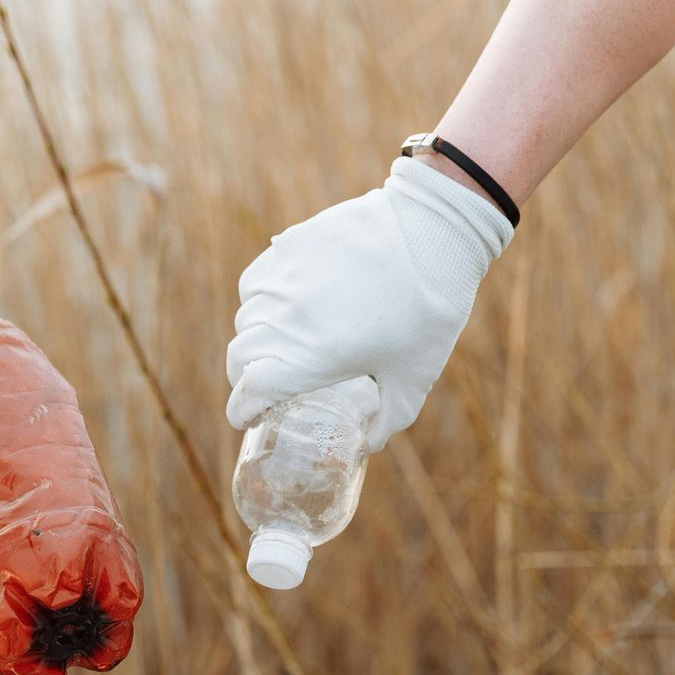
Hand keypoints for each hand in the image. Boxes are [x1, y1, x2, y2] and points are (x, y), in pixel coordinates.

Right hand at [226, 158, 511, 449]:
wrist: (434, 229)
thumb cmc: (430, 310)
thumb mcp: (415, 376)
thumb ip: (389, 419)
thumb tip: (367, 445)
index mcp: (310, 358)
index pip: (249, 391)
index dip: (241, 410)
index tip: (246, 418)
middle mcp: (286, 320)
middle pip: (239, 357)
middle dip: (244, 379)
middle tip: (261, 387)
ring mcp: (283, 280)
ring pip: (246, 319)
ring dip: (252, 340)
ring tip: (274, 346)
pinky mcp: (288, 248)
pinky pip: (255, 283)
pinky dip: (259, 302)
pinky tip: (280, 306)